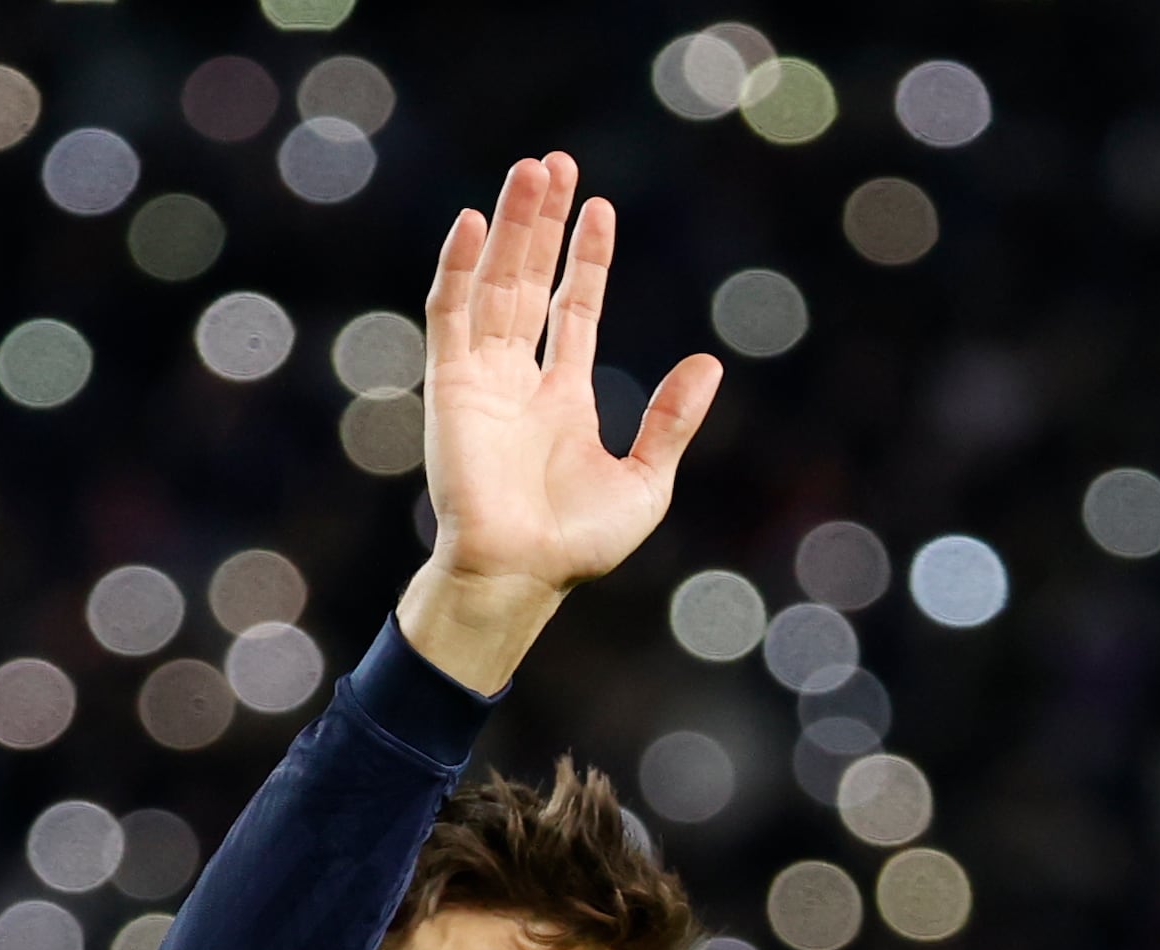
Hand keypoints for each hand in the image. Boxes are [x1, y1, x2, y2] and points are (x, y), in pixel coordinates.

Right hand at [397, 154, 720, 696]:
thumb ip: (672, 419)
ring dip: (510, 227)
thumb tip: (710, 363)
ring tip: (531, 171)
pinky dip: (459, 268)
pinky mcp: (448, 385)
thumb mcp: (645, 479)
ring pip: (495, 284)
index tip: (599, 209)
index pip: (572, 310)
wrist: (520, 575)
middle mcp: (519, 380)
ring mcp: (481, 379)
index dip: (585, 259)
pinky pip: (449, 314)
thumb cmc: (578, 544)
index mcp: (563, 398)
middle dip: (543, 224)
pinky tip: (476, 222)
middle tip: (556, 164)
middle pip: (529, 281)